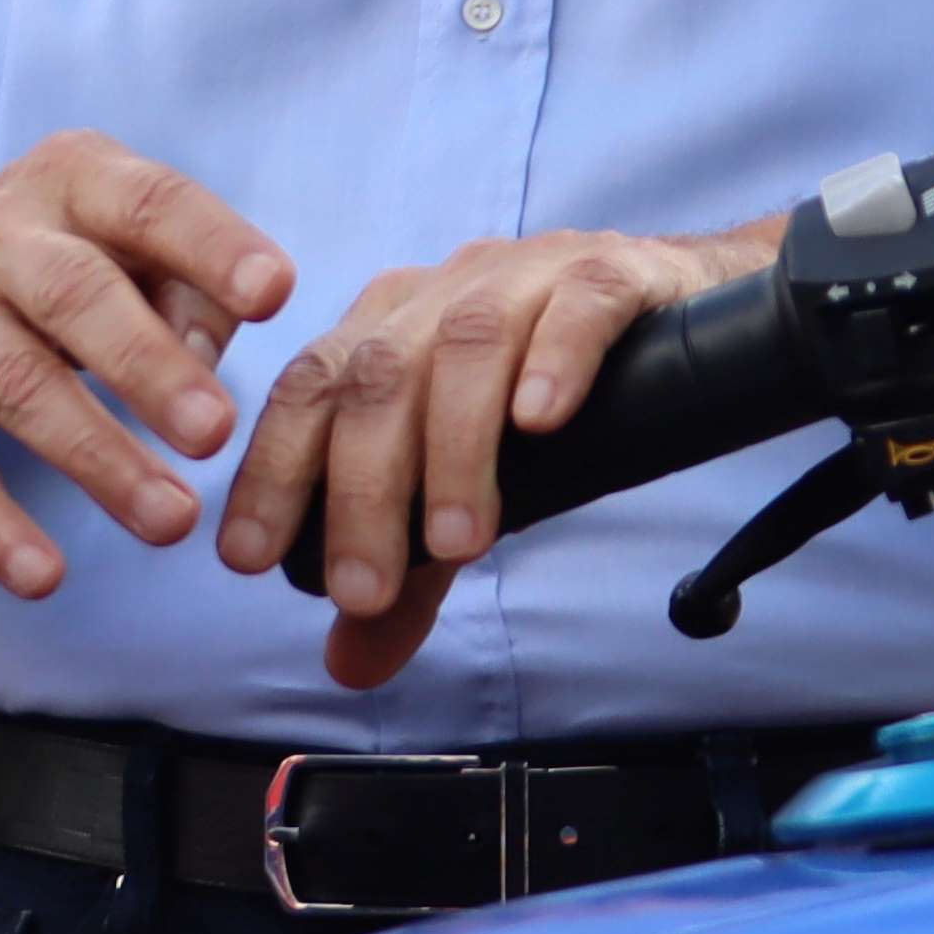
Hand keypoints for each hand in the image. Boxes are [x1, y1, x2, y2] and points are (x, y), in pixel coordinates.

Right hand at [0, 131, 298, 591]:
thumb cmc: (29, 266)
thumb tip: (213, 366)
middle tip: (216, 431)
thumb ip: (178, 288)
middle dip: (147, 364)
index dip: (210, 243)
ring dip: (97, 455)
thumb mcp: (101, 242)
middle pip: (74, 296)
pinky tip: (42, 576)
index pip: (146, 202)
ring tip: (172, 520)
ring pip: (18, 386)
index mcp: (67, 182)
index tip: (274, 292)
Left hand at [217, 220, 779, 691]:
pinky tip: (543, 420)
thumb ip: (411, 571)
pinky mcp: (613, 271)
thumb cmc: (552, 403)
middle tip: (367, 589)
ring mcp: (528, 274)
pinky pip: (578, 302)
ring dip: (455, 448)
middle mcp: (442, 292)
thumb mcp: (473, 490)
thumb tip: (346, 661)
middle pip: (379, 377)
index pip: (304, 392)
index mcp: (386, 329)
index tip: (250, 559)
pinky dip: (555, 358)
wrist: (683, 308)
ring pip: (468, 344)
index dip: (272, 472)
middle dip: (363, 491)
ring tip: (460, 541)